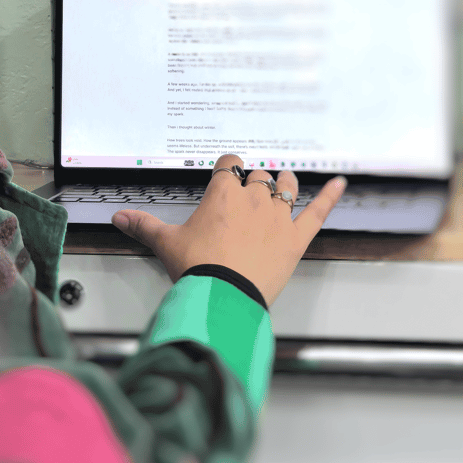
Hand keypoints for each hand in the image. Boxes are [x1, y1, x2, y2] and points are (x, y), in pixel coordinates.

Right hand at [111, 154, 345, 307]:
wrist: (223, 296)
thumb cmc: (197, 268)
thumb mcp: (166, 244)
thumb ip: (144, 226)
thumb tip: (120, 218)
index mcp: (222, 194)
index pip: (230, 165)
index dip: (228, 168)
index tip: (226, 173)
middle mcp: (253, 199)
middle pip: (258, 178)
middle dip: (253, 183)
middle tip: (247, 195)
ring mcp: (278, 217)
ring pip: (286, 187)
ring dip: (284, 184)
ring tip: (283, 183)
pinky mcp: (296, 237)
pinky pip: (318, 211)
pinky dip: (331, 196)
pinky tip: (342, 183)